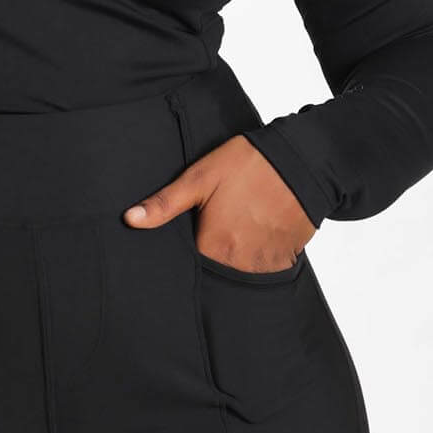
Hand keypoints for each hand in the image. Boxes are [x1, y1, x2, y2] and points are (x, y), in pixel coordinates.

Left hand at [122, 134, 315, 272]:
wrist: (303, 161)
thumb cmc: (248, 165)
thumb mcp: (199, 178)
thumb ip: (165, 204)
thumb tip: (129, 220)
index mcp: (212, 247)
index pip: (188, 264)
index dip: (185, 252)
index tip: (192, 234)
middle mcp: (238, 264)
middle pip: (214, 271)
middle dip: (211, 256)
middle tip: (217, 226)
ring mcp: (265, 264)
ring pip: (240, 271)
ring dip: (236, 257)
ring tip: (238, 227)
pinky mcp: (286, 259)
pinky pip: (265, 267)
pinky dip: (259, 256)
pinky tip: (256, 231)